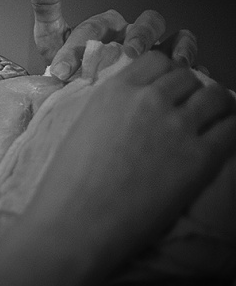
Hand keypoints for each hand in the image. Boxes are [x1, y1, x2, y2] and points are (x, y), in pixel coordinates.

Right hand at [0, 52, 235, 285]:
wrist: (76, 225)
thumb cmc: (67, 186)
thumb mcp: (82, 130)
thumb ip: (111, 111)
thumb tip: (132, 110)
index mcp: (114, 91)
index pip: (156, 59)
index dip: (165, 75)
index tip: (165, 92)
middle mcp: (148, 100)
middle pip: (188, 77)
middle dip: (189, 92)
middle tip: (186, 114)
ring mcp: (177, 126)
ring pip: (216, 96)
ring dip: (214, 108)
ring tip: (208, 126)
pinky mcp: (200, 157)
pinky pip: (232, 127)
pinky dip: (228, 129)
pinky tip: (217, 145)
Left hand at [29, 0, 198, 79]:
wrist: (78, 95)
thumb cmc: (68, 64)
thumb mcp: (50, 36)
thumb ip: (46, 4)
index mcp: (105, 25)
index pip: (94, 28)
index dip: (78, 47)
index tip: (61, 70)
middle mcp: (133, 34)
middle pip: (148, 23)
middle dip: (141, 36)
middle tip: (129, 53)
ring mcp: (155, 51)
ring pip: (178, 38)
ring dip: (176, 47)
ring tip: (168, 63)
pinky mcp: (169, 70)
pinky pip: (192, 63)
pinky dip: (193, 66)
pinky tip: (186, 75)